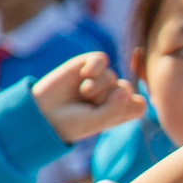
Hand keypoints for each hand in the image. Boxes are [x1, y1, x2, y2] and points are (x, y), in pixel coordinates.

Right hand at [30, 52, 144, 142]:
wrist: (43, 112)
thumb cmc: (71, 122)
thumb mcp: (95, 122)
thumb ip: (114, 110)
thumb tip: (125, 89)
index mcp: (120, 110)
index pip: (139, 105)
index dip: (128, 107)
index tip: (110, 114)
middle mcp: (113, 93)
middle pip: (126, 89)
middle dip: (106, 99)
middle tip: (88, 106)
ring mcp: (101, 79)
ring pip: (112, 76)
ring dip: (96, 87)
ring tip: (82, 94)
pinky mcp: (87, 65)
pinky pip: (101, 59)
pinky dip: (95, 66)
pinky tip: (84, 74)